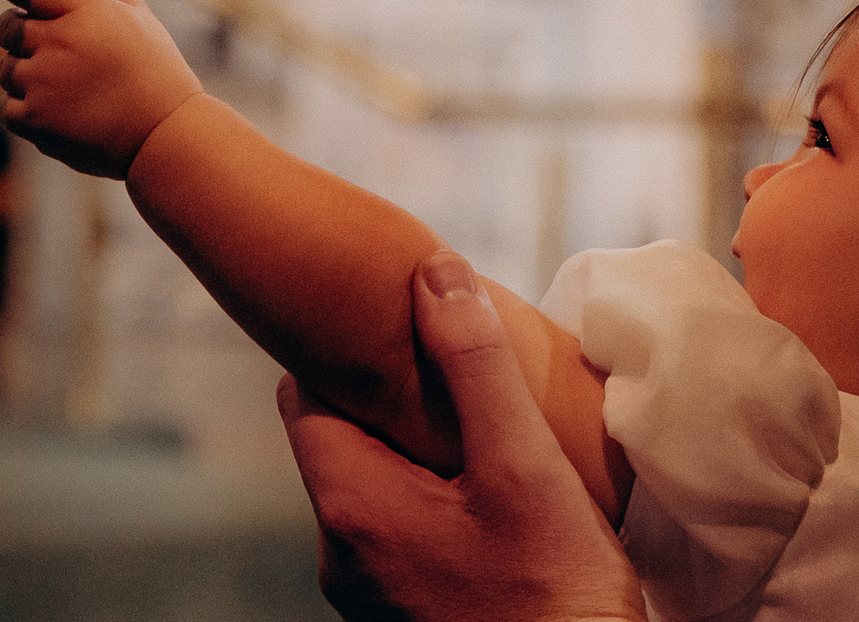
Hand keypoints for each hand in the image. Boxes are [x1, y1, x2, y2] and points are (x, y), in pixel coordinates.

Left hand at [0, 0, 202, 177]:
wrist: (166, 135)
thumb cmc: (159, 76)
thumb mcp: (144, 20)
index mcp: (87, 11)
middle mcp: (59, 41)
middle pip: (9, 26)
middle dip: (15, 30)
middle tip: (31, 41)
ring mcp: (43, 81)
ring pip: (6, 67)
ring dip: (22, 72)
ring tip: (52, 83)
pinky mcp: (35, 119)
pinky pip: (7, 106)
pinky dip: (22, 108)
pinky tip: (48, 108)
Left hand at [281, 254, 643, 621]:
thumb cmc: (556, 598)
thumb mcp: (523, 465)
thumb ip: (474, 364)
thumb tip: (435, 272)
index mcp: (349, 507)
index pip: (302, 395)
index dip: (347, 354)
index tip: (397, 329)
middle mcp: (340, 556)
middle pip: (339, 441)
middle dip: (390, 404)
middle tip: (455, 379)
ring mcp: (369, 595)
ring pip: (374, 490)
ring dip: (418, 458)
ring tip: (483, 438)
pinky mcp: (403, 617)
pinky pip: (399, 536)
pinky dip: (433, 506)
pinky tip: (489, 501)